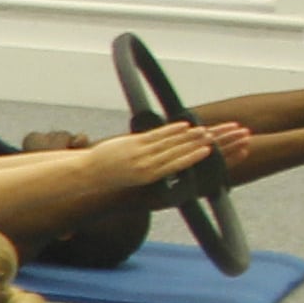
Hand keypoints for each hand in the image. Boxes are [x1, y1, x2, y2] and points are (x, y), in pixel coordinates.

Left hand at [79, 121, 220, 194]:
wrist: (89, 172)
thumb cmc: (114, 176)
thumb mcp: (136, 177)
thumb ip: (154, 169)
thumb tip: (171, 163)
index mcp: (151, 177)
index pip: (179, 165)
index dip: (195, 157)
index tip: (211, 150)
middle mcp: (148, 166)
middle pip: (179, 152)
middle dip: (198, 144)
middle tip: (213, 136)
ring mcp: (141, 154)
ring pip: (171, 143)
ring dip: (189, 136)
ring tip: (205, 130)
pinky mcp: (134, 143)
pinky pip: (157, 135)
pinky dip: (172, 130)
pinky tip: (184, 125)